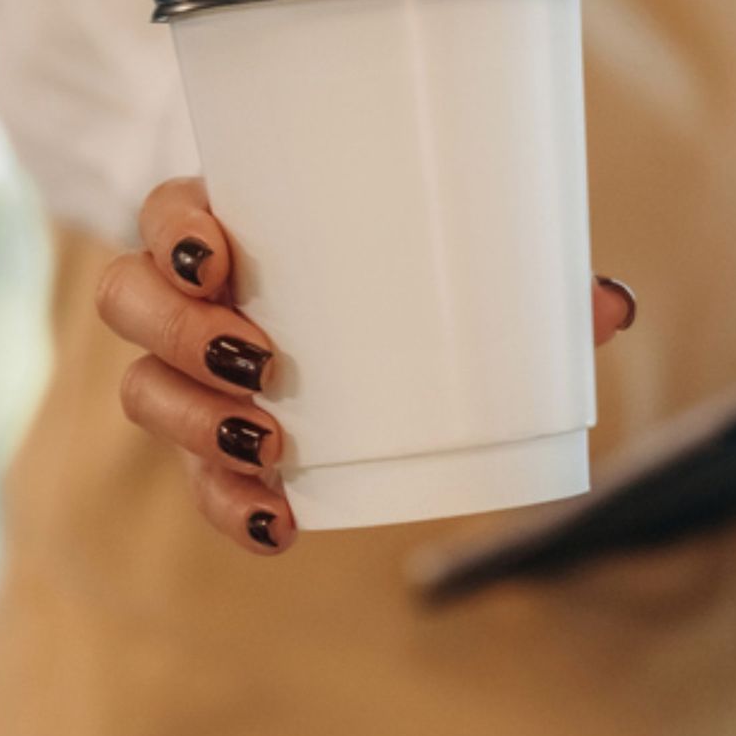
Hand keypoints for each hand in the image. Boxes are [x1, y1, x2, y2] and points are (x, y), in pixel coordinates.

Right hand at [99, 176, 639, 555]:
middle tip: (260, 360)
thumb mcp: (451, 251)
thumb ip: (523, 273)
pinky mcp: (207, 441)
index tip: (217, 258)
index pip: (161, 211)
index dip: (171, 233)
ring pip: (141, 392)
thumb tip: (609, 308)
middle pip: (126, 301)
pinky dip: (229, 506)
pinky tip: (276, 524)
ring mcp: (187, 370)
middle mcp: (184, 293)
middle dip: (177, 336)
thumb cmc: (401, 261)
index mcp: (226, 221)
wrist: (376, 325)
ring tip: (270, 446)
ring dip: (195, 424)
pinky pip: (194, 479)